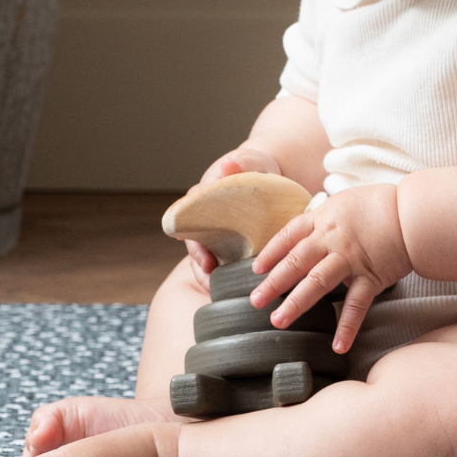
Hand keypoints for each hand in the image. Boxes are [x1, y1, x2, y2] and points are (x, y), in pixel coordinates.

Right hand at [181, 146, 282, 280]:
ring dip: (216, 280)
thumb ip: (242, 163)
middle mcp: (202, 221)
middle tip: (215, 286)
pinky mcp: (230, 247)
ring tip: (228, 295)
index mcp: (200, 200)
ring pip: (208, 263)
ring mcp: (216, 237)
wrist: (269, 177)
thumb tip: (229, 164)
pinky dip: (231, 279)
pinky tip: (244, 290)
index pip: (188, 226)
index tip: (207, 263)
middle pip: (196, 251)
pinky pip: (225, 266)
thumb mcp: (251, 162)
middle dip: (203, 272)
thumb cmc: (255, 168)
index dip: (196, 249)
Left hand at [250, 184, 411, 353]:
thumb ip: (324, 218)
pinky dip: (347, 327)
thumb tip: (307, 232)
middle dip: (273, 283)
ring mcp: (351, 260)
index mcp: (323, 219)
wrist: (413, 213)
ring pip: (317, 283)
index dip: (271, 252)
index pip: (289, 235)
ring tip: (278, 321)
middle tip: (255, 301)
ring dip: (296, 304)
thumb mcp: (344, 201)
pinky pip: (356, 305)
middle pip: (295, 262)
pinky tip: (337, 346)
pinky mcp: (371, 277)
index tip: (256, 269)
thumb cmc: (380, 204)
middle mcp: (332, 240)